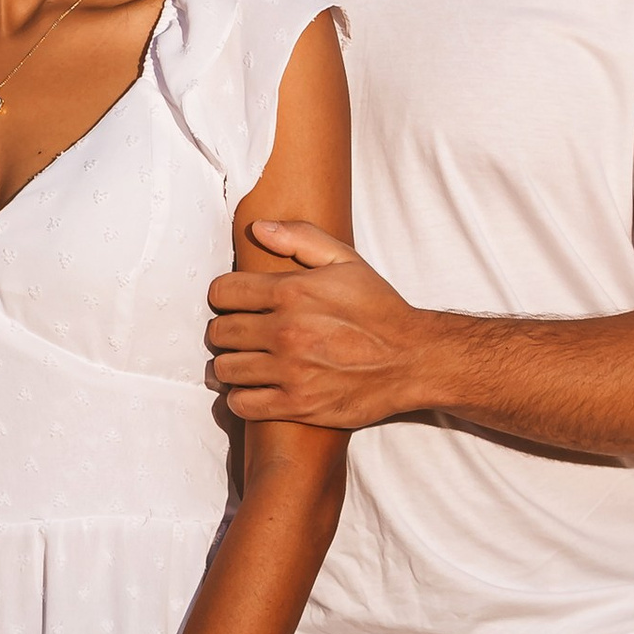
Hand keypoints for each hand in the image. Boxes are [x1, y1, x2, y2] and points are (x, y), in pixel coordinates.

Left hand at [205, 219, 433, 427]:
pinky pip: (241, 404)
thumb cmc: (380, 310)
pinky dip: (239, 398)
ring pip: (226, 368)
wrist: (412, 360)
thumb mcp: (347, 261)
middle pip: (220, 331)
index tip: (233, 303)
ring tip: (242, 362)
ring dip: (228, 365)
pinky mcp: (297, 405)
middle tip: (238, 334)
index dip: (223, 296)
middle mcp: (286, 331)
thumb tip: (260, 228)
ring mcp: (290, 371)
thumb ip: (301, 238)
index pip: (223, 292)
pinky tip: (251, 389)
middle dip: (224, 331)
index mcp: (293, 291)